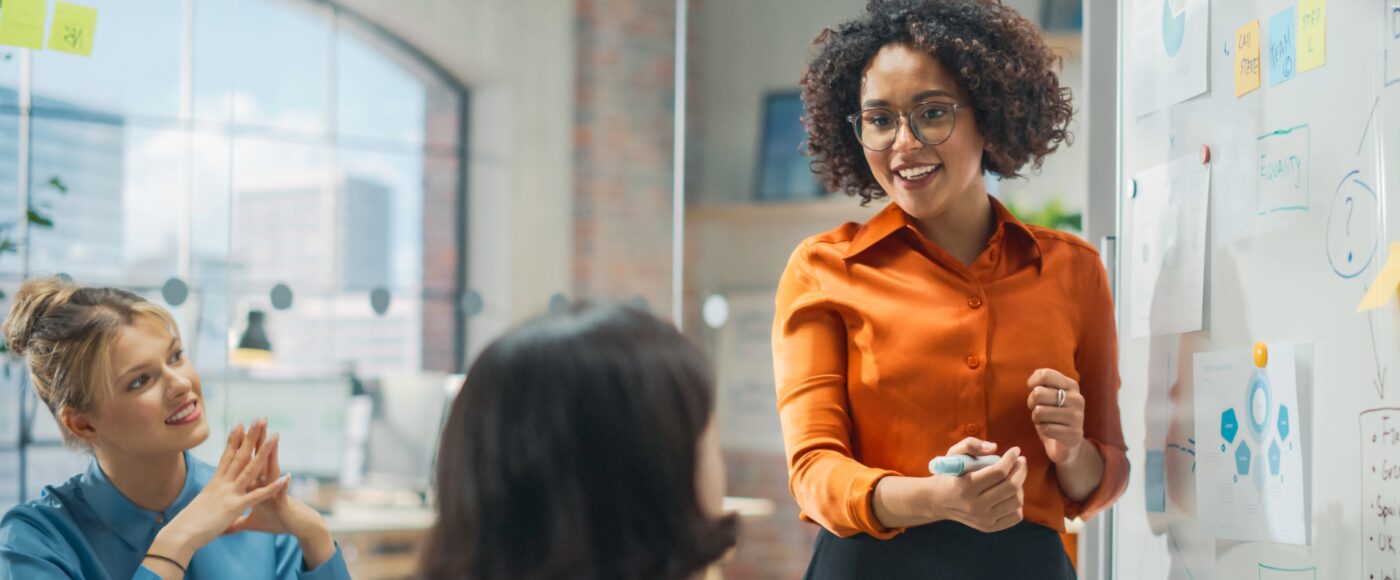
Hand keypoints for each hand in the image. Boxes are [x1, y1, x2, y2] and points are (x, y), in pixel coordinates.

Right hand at [150, 420, 287, 565]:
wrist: (179, 534)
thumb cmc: (186, 525)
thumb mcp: (200, 506)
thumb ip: (207, 500)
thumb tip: (206, 499)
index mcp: (215, 483)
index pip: (226, 457)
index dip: (234, 440)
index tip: (240, 424)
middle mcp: (222, 484)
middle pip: (239, 455)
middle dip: (251, 437)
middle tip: (261, 419)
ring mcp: (229, 493)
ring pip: (250, 468)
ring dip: (264, 452)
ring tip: (276, 436)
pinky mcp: (235, 506)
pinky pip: (257, 495)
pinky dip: (272, 487)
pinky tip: (286, 478)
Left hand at [225, 430, 336, 567]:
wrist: (297, 527)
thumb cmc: (277, 522)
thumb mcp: (253, 522)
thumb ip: (237, 522)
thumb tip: (224, 525)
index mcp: (256, 485)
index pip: (248, 462)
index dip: (242, 447)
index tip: (237, 429)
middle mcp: (267, 484)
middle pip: (260, 459)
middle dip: (258, 441)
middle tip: (257, 421)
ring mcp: (276, 491)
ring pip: (273, 470)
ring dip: (273, 455)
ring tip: (274, 437)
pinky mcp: (283, 502)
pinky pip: (282, 493)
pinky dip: (283, 486)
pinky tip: (286, 477)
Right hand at [925, 438, 1026, 531]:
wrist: (937, 501)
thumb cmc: (948, 474)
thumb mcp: (953, 455)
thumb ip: (970, 445)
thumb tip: (994, 447)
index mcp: (966, 487)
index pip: (999, 472)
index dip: (1011, 458)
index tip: (1016, 450)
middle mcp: (975, 506)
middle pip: (1011, 486)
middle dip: (1021, 470)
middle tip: (1021, 461)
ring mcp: (983, 519)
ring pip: (1016, 501)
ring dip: (1020, 485)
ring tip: (1014, 476)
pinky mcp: (989, 527)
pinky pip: (1016, 516)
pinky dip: (1017, 502)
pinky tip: (1011, 493)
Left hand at [1026, 368, 1086, 464]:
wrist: (1067, 445)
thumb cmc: (1053, 416)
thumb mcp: (1049, 396)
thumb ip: (1042, 384)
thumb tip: (1032, 383)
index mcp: (1071, 385)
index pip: (1045, 375)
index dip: (1032, 382)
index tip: (1032, 389)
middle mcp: (1077, 399)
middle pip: (1038, 393)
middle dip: (1031, 403)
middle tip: (1038, 410)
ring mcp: (1078, 417)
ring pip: (1039, 412)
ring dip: (1036, 419)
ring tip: (1045, 421)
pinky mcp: (1074, 435)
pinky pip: (1046, 428)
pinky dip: (1043, 431)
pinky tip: (1051, 432)